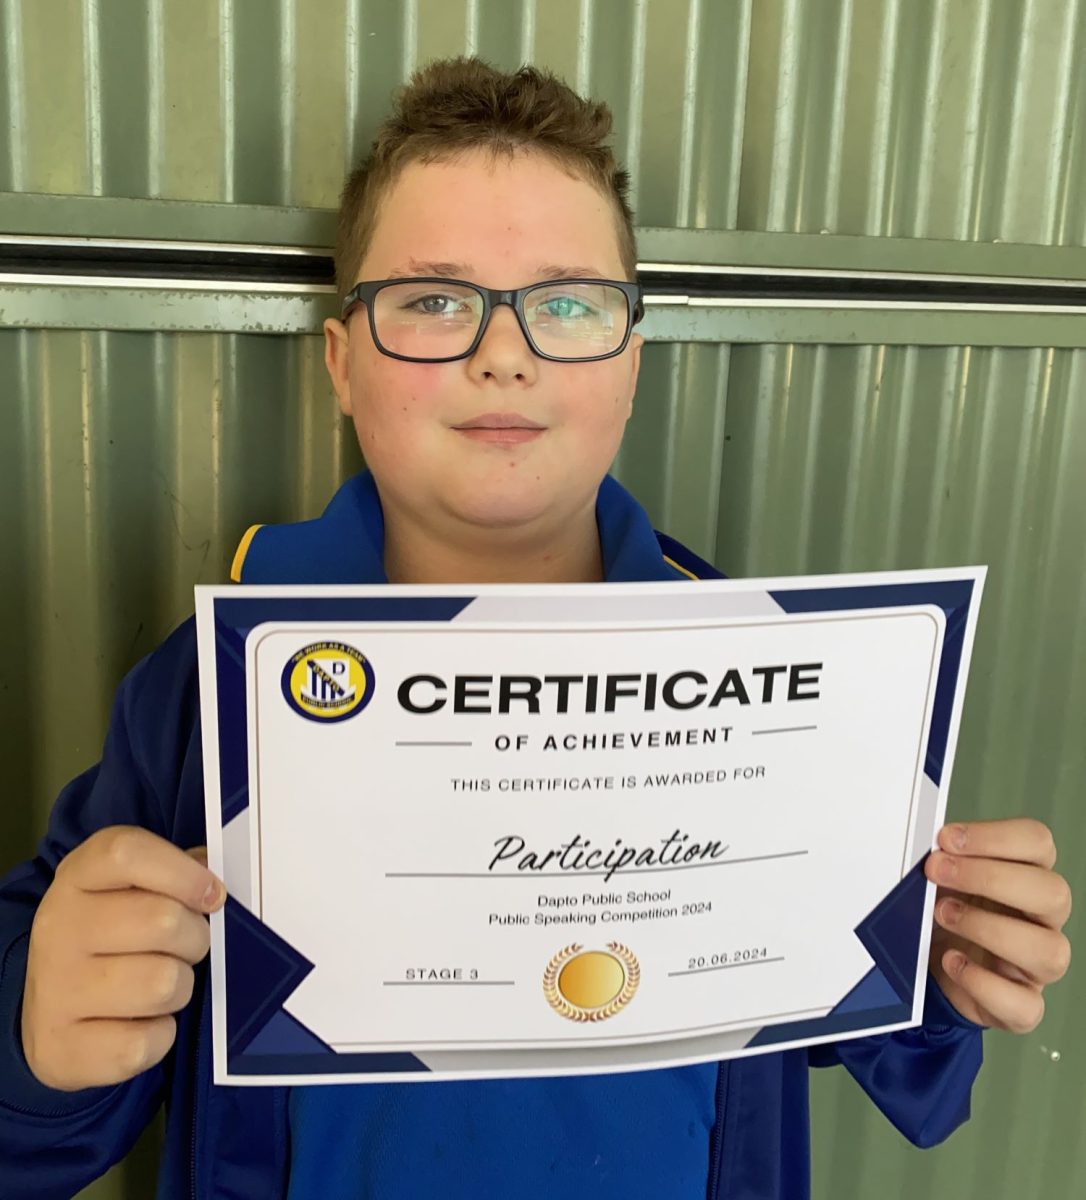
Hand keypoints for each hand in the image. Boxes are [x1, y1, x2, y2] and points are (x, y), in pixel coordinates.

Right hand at [20, 826, 226, 1091]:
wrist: (49, 1015)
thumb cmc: (114, 938)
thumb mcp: (135, 888)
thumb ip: (180, 871)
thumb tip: (222, 874)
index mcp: (78, 876)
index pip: (127, 853)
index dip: (183, 872)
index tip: (212, 895)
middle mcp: (58, 927)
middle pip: (163, 920)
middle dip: (195, 939)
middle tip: (185, 948)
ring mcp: (54, 990)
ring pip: (163, 984)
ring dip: (179, 987)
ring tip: (159, 984)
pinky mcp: (60, 1049)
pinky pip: (146, 1043)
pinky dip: (159, 1037)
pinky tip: (139, 1024)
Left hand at [926, 819, 1070, 1031]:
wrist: (933, 965)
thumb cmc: (946, 910)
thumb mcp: (941, 878)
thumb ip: (941, 860)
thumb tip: (927, 848)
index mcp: (1026, 874)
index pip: (1037, 843)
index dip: (995, 837)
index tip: (946, 839)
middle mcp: (1041, 918)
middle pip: (1053, 892)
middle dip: (989, 878)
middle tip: (937, 872)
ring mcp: (1036, 965)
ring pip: (1050, 951)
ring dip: (989, 929)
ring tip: (942, 915)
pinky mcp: (1021, 1005)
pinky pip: (1024, 1005)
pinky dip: (983, 983)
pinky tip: (951, 961)